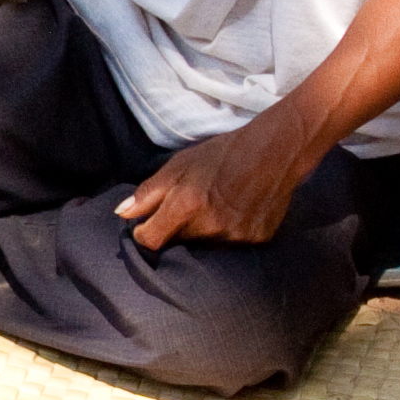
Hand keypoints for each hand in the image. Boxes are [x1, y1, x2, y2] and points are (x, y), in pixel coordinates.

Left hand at [113, 116, 313, 250]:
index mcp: (186, 205)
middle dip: (175, 230)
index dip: (144, 234)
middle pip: (178, 244)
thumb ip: (149, 192)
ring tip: (215, 208)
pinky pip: (231, 247)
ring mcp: (235, 237)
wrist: (276, 151)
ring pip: (204, 247)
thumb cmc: (223, 153)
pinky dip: (228, 235)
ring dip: (202, 234)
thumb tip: (122, 214)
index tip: (146, 226)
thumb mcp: (180, 164)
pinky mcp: (256, 241)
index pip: (151, 241)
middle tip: (189, 208)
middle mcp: (210, 226)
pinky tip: (236, 213)